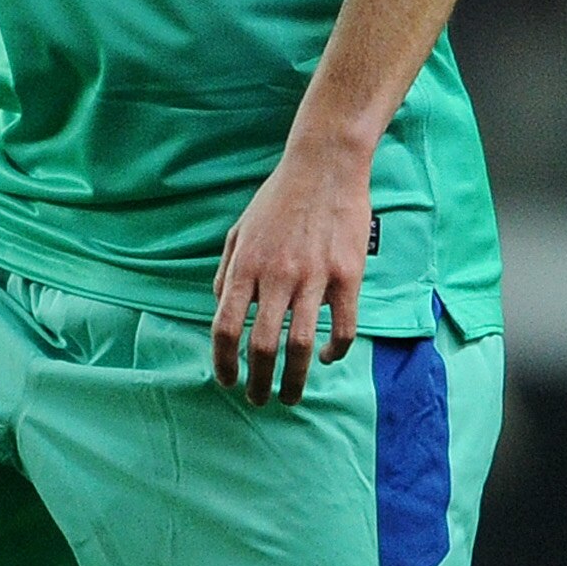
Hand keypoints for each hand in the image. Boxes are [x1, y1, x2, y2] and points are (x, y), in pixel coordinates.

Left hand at [211, 140, 372, 405]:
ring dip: (293, 380)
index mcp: (245, 266)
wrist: (325, 167)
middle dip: (258, 382)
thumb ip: (226, 272)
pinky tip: (325, 358)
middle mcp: (277, 276)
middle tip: (258, 399)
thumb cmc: (279, 199)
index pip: (225, 327)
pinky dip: (334, 351)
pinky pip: (342, 327)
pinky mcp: (347, 276)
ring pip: (301, 345)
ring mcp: (314, 277)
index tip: (227, 380)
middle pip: (263, 346)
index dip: (223, 362)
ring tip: (289, 396)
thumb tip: (219, 308)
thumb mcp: (239, 231)